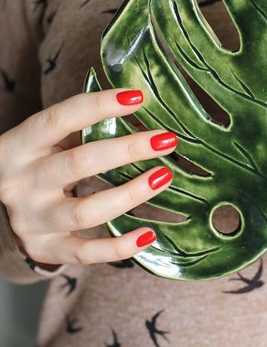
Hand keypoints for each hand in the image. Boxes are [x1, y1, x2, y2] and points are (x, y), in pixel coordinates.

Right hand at [0, 89, 176, 266]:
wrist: (6, 200)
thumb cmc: (42, 161)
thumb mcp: (52, 140)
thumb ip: (87, 127)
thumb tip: (143, 111)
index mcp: (20, 145)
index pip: (59, 119)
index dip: (99, 106)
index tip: (138, 98)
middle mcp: (19, 183)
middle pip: (78, 164)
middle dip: (128, 150)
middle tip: (167, 140)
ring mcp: (31, 220)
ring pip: (85, 212)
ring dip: (130, 194)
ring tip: (164, 177)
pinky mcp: (45, 249)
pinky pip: (85, 252)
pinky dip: (119, 246)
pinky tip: (149, 233)